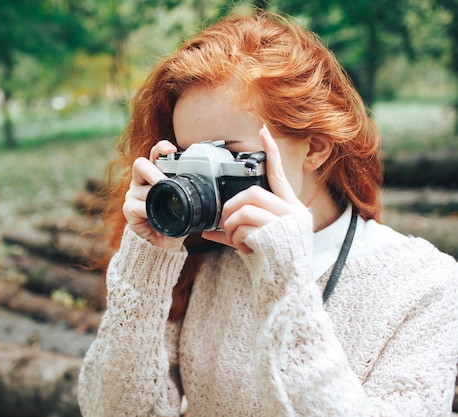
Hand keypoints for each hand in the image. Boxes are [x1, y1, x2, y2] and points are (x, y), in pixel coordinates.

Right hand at [123, 140, 187, 250]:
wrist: (163, 244)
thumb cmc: (174, 221)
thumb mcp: (185, 205)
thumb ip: (190, 193)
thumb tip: (210, 188)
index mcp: (156, 175)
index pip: (155, 155)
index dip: (161, 148)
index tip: (170, 149)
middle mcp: (142, 181)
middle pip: (140, 165)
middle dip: (153, 173)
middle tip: (163, 182)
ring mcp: (134, 194)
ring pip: (141, 188)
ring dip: (154, 197)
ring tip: (163, 207)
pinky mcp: (128, 209)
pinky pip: (136, 205)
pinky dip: (147, 211)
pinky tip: (154, 217)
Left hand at [202, 125, 305, 253]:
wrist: (287, 288)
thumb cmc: (272, 265)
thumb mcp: (253, 244)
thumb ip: (234, 233)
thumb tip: (208, 232)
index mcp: (290, 209)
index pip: (279, 175)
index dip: (271, 153)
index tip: (263, 131)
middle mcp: (293, 212)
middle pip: (254, 193)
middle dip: (232, 206)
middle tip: (224, 222)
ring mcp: (287, 223)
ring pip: (246, 209)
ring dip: (231, 224)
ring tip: (233, 239)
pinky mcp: (278, 235)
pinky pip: (245, 227)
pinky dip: (235, 237)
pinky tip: (243, 249)